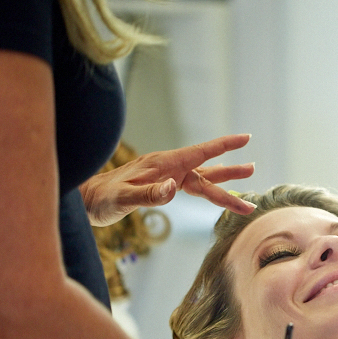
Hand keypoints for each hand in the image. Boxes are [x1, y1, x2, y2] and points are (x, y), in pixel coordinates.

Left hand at [81, 133, 257, 226]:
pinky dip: (207, 188)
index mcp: (162, 166)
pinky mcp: (160, 186)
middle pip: (206, 171)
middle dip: (230, 172)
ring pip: (201, 179)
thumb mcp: (122, 199)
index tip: (245, 138)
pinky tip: (215, 189)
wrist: (84, 201)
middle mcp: (167, 169)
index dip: (223, 146)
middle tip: (253, 169)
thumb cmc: (101, 199)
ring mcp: (165, 177)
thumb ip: (148, 194)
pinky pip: (190, 186)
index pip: (199, 153)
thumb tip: (173, 188)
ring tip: (247, 178)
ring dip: (223, 182)